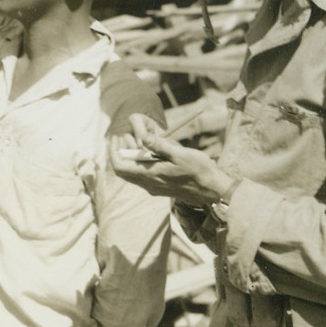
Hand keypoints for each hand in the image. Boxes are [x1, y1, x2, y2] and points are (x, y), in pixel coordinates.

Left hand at [108, 114, 236, 205]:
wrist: (213, 190)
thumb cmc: (200, 170)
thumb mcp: (181, 154)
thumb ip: (160, 145)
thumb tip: (142, 136)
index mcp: (151, 175)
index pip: (119, 167)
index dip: (112, 152)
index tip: (115, 137)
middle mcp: (149, 184)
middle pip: (123, 171)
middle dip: (119, 152)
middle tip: (124, 136)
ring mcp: (154, 188)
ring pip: (132, 174)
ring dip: (129, 158)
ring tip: (135, 140)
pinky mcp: (160, 188)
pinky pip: (141, 176)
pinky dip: (138, 164)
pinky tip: (148, 153)